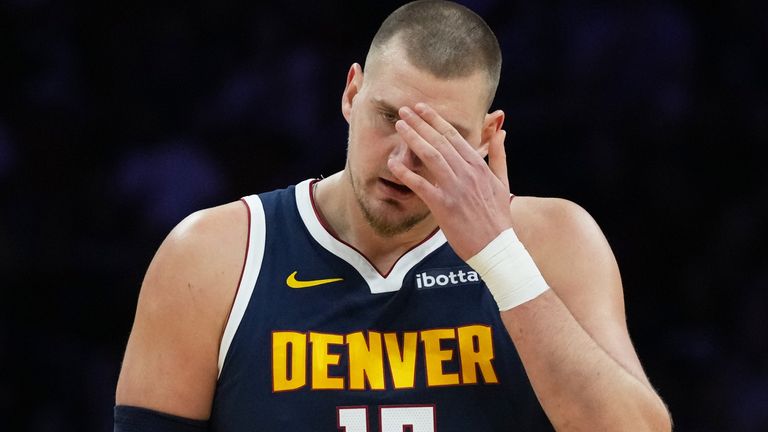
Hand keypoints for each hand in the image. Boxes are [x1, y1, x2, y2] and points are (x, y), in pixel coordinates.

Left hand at [387, 102, 512, 259]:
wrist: (497, 248)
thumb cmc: (498, 218)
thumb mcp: (502, 182)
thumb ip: (498, 155)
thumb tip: (501, 131)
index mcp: (478, 167)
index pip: (454, 136)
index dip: (435, 120)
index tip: (421, 108)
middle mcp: (467, 173)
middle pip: (440, 141)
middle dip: (420, 123)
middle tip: (403, 110)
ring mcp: (455, 189)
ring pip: (431, 157)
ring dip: (414, 139)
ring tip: (399, 126)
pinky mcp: (444, 207)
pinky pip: (421, 186)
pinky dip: (407, 173)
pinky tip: (393, 163)